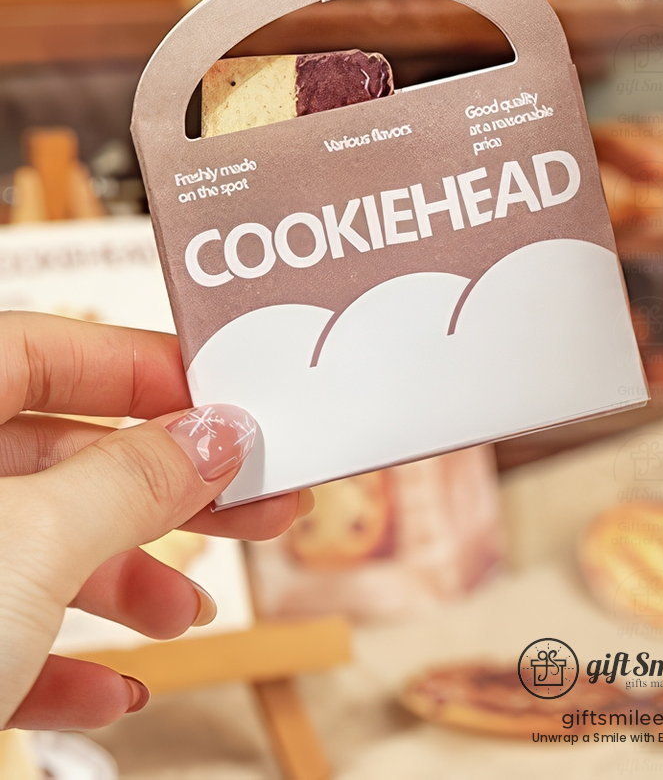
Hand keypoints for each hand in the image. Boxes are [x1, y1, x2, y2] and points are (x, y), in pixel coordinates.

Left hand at [0, 312, 303, 730]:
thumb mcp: (37, 542)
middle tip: (258, 503)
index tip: (230, 402)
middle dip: (165, 490)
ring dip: (125, 581)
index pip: (53, 348)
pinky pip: (2, 631)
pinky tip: (112, 693)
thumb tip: (220, 434)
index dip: (146, 370)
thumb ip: (133, 482)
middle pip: (63, 455)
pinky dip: (63, 661)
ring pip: (38, 547)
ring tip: (187, 614)